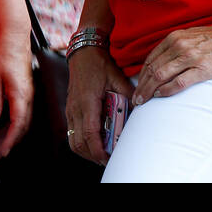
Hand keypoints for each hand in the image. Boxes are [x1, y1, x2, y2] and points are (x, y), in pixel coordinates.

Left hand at [0, 24, 32, 159]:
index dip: (9, 141)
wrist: (13, 35)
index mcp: (21, 96)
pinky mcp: (26, 88)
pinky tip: (4, 123)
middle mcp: (29, 96)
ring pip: (24, 119)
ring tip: (0, 142)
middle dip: (11, 141)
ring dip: (13, 132)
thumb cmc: (2, 54)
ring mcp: (29, 92)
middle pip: (23, 126)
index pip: (18, 126)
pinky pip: (23, 110)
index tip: (1, 151)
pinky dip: (15, 121)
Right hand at [65, 44, 131, 165]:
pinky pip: (71, 132)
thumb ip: (128, 95)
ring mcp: (70, 109)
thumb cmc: (99, 64)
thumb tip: (141, 109)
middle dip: (93, 155)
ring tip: (101, 154)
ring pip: (73, 140)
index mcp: (87, 102)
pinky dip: (81, 142)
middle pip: (79, 142)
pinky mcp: (70, 109)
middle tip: (108, 159)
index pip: (90, 134)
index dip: (99, 150)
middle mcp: (75, 108)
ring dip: (86, 151)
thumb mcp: (117, 78)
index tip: (109, 158)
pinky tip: (93, 141)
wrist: (82, 52)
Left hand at [131, 23, 211, 105]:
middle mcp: (178, 46)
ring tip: (143, 101)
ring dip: (149, 90)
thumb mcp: (189, 36)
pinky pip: (180, 82)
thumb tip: (161, 63)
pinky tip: (160, 95)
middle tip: (137, 99)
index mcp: (174, 39)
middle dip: (142, 86)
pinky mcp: (203, 69)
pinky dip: (167, 90)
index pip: (150, 59)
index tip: (138, 86)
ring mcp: (190, 57)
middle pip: (153, 69)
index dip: (141, 75)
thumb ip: (175, 47)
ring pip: (161, 76)